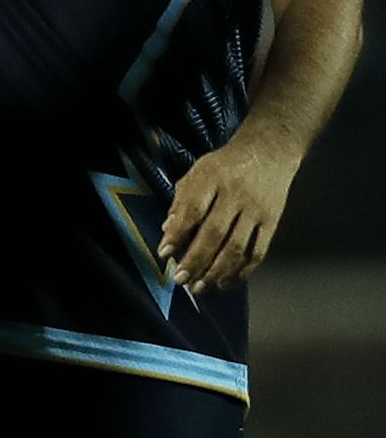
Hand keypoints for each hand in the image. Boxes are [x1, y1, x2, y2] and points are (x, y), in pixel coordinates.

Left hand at [159, 123, 302, 294]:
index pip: (193, 208)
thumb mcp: (199, 171)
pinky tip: (226, 282)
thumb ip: (183, 199)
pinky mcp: (272, 222)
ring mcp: (256, 210)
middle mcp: (237, 194)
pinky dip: (243, 272)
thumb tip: (166, 230)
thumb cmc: (227, 165)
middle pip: (214, 233)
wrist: (271, 150)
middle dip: (195, 260)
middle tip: (180, 279)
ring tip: (200, 287)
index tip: (164, 253)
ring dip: (216, 271)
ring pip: (237, 248)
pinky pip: (258, 252)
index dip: (177, 233)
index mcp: (214, 178)